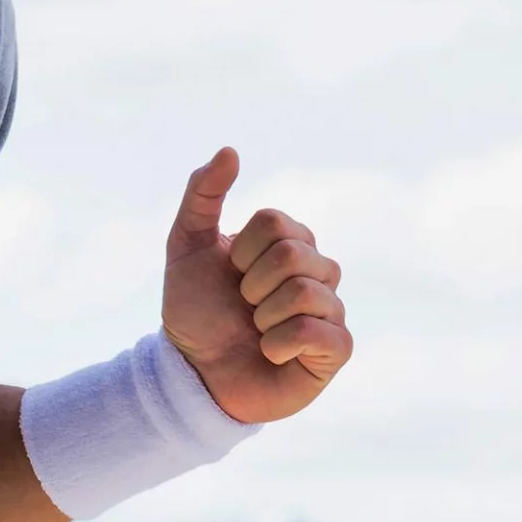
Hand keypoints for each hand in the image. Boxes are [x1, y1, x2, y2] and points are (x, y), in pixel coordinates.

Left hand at [160, 147, 351, 424]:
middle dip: (252, 283)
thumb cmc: (193, 308)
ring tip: (256, 330)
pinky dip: (281, 342)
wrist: (192, 371)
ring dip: (264, 316)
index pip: (277, 223)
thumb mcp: (185, 243)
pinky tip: (270, 352)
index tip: (230, 273)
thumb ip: (203, 193)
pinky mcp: (336, 351)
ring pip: (308, 292)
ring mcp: (330, 310)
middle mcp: (317, 272)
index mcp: (288, 243)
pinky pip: (323, 333)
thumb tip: (231, 150)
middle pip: (294, 254)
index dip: (242, 250)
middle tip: (243, 306)